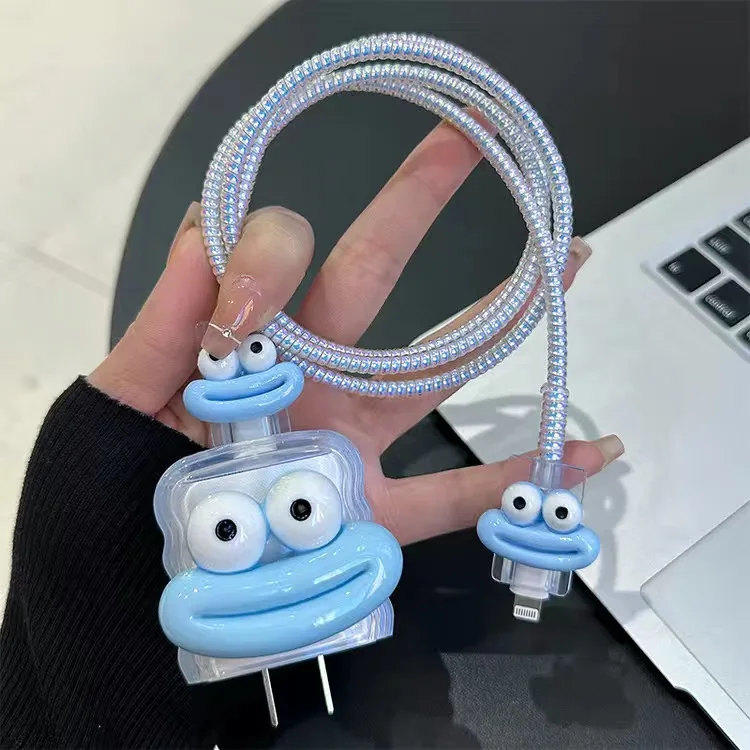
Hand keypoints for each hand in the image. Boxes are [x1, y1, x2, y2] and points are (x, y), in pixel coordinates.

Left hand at [90, 119, 622, 545]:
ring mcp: (349, 443)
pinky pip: (458, 495)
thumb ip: (159, 327)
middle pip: (372, 276)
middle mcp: (308, 380)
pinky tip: (579, 453)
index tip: (247, 302)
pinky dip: (517, 479)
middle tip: (464, 140)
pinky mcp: (375, 516)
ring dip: (499, 317)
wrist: (132, 589)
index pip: (278, 260)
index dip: (272, 256)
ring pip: (435, 369)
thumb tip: (205, 234)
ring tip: (561, 264)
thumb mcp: (119, 402)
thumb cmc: (110, 490)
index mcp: (247, 345)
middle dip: (414, 203)